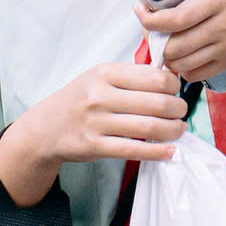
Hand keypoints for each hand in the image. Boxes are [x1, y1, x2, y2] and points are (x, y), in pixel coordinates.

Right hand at [7, 59, 185, 176]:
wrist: (44, 127)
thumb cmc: (78, 100)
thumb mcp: (97, 77)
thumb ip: (129, 76)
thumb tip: (169, 78)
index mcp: (105, 73)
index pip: (155, 77)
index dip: (173, 85)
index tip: (175, 91)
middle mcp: (100, 95)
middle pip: (157, 103)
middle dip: (178, 109)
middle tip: (181, 113)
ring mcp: (96, 122)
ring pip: (149, 127)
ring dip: (173, 131)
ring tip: (179, 130)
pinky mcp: (94, 146)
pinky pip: (134, 149)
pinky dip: (158, 152)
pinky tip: (170, 151)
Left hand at [135, 0, 225, 86]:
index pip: (176, 17)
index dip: (150, 19)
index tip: (141, 9)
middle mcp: (222, 24)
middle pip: (174, 44)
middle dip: (154, 37)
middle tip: (150, 23)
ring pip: (183, 62)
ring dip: (167, 54)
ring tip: (163, 39)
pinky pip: (199, 73)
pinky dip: (184, 68)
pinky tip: (182, 55)